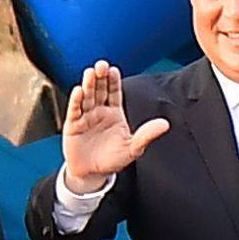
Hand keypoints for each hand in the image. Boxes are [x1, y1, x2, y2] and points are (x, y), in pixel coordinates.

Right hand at [58, 61, 169, 181]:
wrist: (92, 174)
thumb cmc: (112, 159)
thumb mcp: (133, 148)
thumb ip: (146, 135)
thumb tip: (165, 124)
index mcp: (114, 113)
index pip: (114, 93)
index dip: (113, 81)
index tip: (114, 70)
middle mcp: (99, 112)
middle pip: (99, 90)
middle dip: (100, 77)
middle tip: (101, 65)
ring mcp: (85, 117)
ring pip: (87, 97)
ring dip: (88, 85)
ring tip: (90, 73)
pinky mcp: (73, 126)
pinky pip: (75, 110)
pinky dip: (76, 101)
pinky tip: (79, 90)